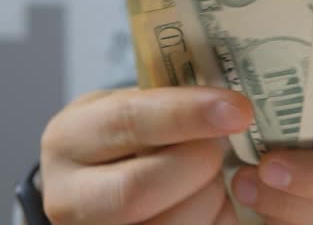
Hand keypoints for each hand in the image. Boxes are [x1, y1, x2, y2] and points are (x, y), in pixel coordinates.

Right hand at [41, 86, 252, 224]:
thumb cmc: (130, 140)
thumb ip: (169, 106)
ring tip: (213, 179)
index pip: (128, 121)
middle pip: (139, 188)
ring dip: (210, 199)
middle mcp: (68, 196)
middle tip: (220, 150)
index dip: (187, 115)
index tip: (238, 110)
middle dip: (199, 165)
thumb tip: (229, 106)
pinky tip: (214, 206)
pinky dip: (216, 221)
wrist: (103, 186)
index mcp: (70, 138)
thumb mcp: (134, 109)